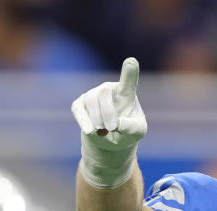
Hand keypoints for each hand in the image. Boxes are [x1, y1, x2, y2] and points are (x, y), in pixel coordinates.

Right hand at [71, 57, 147, 188]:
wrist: (110, 142)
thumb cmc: (127, 132)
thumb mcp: (137, 132)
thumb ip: (132, 127)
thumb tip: (118, 124)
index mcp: (127, 92)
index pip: (128, 80)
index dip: (129, 71)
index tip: (131, 61)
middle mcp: (109, 89)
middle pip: (104, 93)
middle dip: (108, 113)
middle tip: (112, 128)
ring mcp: (93, 95)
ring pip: (91, 100)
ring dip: (97, 120)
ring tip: (103, 131)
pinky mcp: (80, 104)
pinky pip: (78, 109)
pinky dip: (84, 122)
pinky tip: (89, 131)